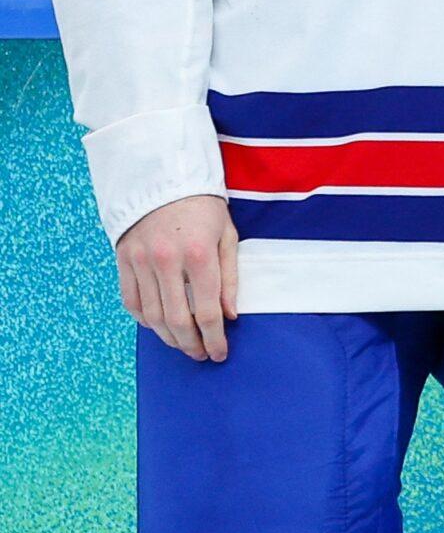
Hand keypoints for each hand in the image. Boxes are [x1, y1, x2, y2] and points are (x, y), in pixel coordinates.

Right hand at [117, 195, 237, 362]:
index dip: (214, 338)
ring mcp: (141, 262)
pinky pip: (131, 301)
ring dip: (168, 337)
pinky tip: (158, 326)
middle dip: (191, 344)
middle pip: (177, 320)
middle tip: (202, 355)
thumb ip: (230, 277)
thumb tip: (230, 316)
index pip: (207, 310)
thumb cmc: (203, 207)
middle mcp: (167, 261)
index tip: (220, 352)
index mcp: (199, 254)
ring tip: (183, 345)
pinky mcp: (123, 260)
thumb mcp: (227, 236)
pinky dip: (144, 319)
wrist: (163, 178)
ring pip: (152, 316)